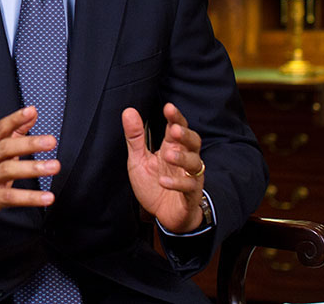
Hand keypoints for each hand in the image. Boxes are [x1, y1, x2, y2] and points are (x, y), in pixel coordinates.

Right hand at [0, 106, 59, 230]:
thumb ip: (16, 131)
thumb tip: (32, 113)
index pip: (1, 128)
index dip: (16, 118)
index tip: (31, 111)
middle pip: (6, 147)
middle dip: (29, 143)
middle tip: (51, 141)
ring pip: (9, 170)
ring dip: (33, 168)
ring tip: (53, 167)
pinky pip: (12, 197)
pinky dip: (30, 197)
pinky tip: (47, 197)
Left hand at [122, 103, 204, 232]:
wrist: (163, 215)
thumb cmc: (153, 184)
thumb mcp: (139, 160)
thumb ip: (135, 137)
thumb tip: (128, 111)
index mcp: (171, 148)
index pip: (177, 128)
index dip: (175, 118)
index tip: (168, 107)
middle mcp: (184, 160)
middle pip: (193, 142)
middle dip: (185, 134)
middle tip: (174, 129)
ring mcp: (190, 177)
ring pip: (195, 163)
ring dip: (182, 158)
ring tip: (168, 155)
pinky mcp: (190, 195)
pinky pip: (189, 187)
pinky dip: (177, 183)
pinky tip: (163, 181)